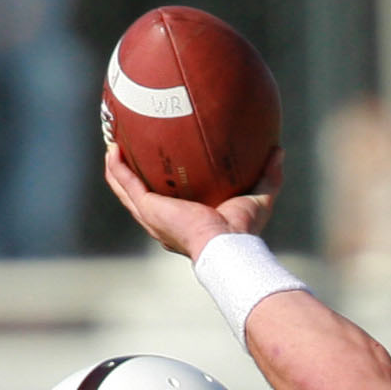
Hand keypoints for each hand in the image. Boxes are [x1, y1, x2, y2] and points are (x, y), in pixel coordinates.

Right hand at [103, 144, 282, 259]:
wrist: (227, 247)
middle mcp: (162, 222)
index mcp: (183, 222)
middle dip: (130, 172)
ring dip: (115, 167)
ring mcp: (151, 217)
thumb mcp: (258, 197)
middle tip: (127, 146)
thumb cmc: (243, 232)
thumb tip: (278, 150)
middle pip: (138, 194)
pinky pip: (125, 184)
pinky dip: (116, 167)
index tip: (158, 162)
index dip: (159, 183)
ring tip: (112, 142)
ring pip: (124, 189)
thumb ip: (268, 175)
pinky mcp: (147, 209)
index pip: (166, 201)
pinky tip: (113, 147)